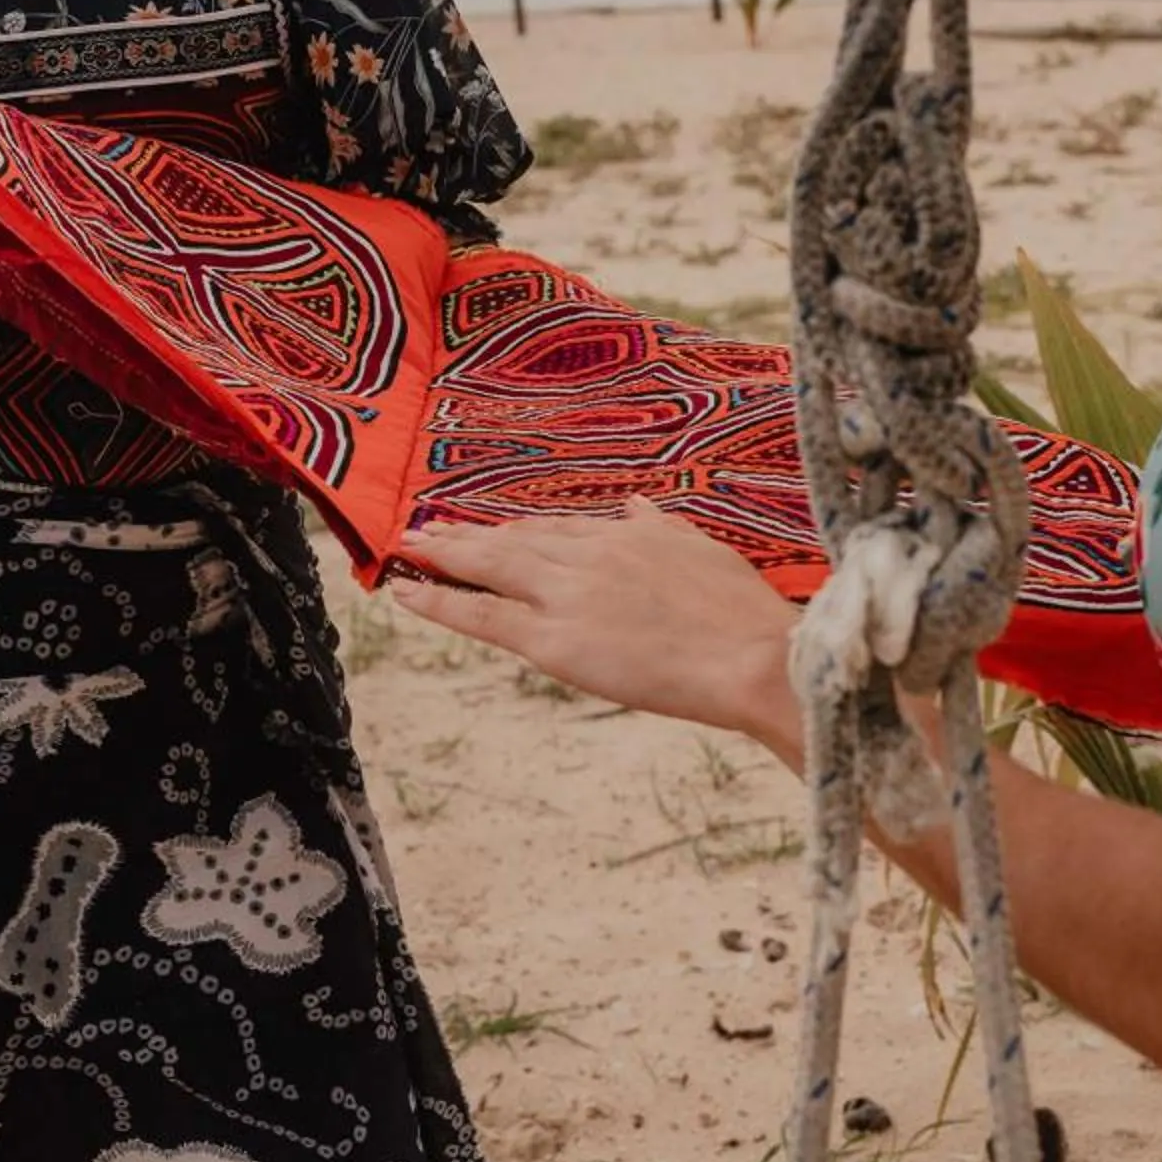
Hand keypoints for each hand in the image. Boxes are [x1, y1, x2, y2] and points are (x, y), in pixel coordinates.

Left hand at [391, 502, 801, 753]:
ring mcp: (567, 595)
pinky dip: (441, 601)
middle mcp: (589, 555)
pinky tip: (407, 591)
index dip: (518, 531)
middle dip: (469, 535)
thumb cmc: (742, 615)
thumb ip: (660, 527)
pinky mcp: (554, 641)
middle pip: (515, 541)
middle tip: (429, 529)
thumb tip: (636, 505)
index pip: (558, 530)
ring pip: (491, 568)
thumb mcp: (703, 550)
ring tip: (411, 549)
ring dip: (446, 556)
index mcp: (626, 535)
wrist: (754, 656)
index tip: (493, 530)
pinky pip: (483, 617)